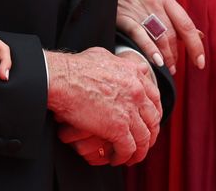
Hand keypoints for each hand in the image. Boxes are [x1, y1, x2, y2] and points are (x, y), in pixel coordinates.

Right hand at [46, 47, 161, 164]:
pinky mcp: (118, 128)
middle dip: (150, 134)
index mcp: (134, 74)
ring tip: (131, 156)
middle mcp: (137, 92)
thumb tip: (130, 64)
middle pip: (153, 120)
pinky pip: (128, 149)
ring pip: (144, 138)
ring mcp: (129, 111)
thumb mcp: (105, 56)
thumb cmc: (75, 67)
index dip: (153, 113)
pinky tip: (117, 159)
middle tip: (143, 142)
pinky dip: (124, 157)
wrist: (61, 79)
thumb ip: (123, 62)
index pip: (154, 98)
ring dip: (139, 150)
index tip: (149, 121)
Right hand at [117, 0, 204, 75]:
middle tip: (176, 67)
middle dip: (177, 55)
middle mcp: (154, 2)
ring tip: (168, 67)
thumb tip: (199, 35)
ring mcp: (139, 10)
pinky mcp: (124, 17)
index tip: (199, 61)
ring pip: (159, 37)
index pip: (186, 24)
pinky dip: (150, 50)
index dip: (195, 45)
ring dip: (167, 57)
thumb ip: (176, 16)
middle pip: (172, 34)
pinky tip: (157, 61)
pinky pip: (140, 36)